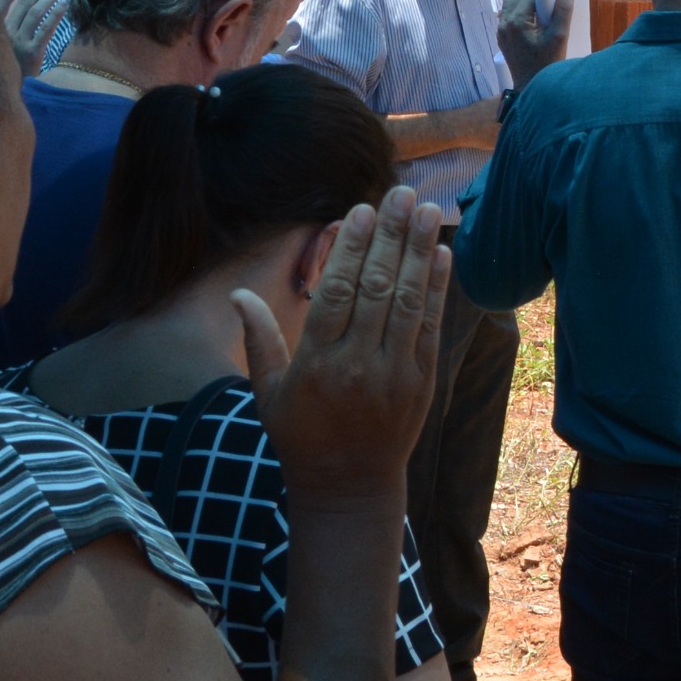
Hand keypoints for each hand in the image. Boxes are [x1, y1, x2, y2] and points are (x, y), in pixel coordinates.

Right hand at [3, 0, 73, 70]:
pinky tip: (64, 5)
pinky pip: (45, 29)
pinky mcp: (32, 53)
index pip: (0, 2)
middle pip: (22, 4)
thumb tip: (19, 14)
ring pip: (34, 13)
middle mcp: (4, 34)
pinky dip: (55, 14)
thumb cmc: (3, 75)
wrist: (6, 99)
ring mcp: (18, 43)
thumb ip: (4, 34)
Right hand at [249, 186, 450, 503]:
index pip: (337, 293)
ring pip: (410, 302)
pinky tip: (442, 255)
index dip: (352, 249)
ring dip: (421, 252)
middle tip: (403, 195)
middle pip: (378, 289)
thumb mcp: (268, 391)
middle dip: (392, 237)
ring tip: (429, 210)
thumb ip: (259, 339)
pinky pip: (432, 326)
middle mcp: (358, 364)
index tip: (363, 210)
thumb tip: (237, 293)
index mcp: (317, 363)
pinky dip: (438, 289)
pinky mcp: (422, 381)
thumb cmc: (301, 435)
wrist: (349, 486)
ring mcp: (395, 372)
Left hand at [499, 0, 573, 84]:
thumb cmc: (546, 65)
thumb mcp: (559, 38)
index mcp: (517, 22)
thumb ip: (562, 13)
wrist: (529, 88)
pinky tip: (530, 3)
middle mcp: (505, 23)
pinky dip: (519, 3)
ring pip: (511, 1)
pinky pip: (509, 11)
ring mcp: (501, 29)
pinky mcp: (503, 35)